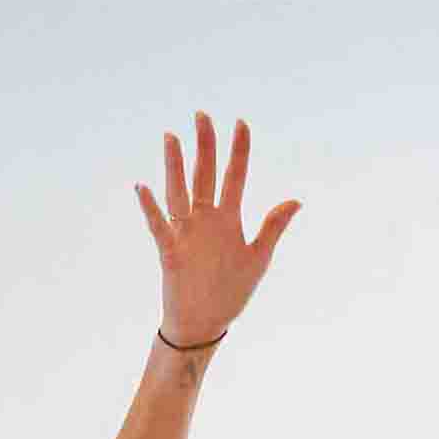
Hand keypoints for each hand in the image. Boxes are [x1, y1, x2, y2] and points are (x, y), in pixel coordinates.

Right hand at [137, 115, 295, 351]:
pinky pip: (159, 225)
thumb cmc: (231, 291)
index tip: (241, 123)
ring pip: (179, 191)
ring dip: (174, 165)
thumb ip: (273, 227)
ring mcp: (186, 233)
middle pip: (205, 174)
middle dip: (205, 145)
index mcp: (229, 218)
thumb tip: (296, 199)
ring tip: (171, 138)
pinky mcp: (170, 251)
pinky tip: (143, 187)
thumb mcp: (259, 257)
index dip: (238, 150)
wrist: (205, 323)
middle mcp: (206, 219)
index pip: (235, 176)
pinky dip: (150, 208)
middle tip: (202, 115)